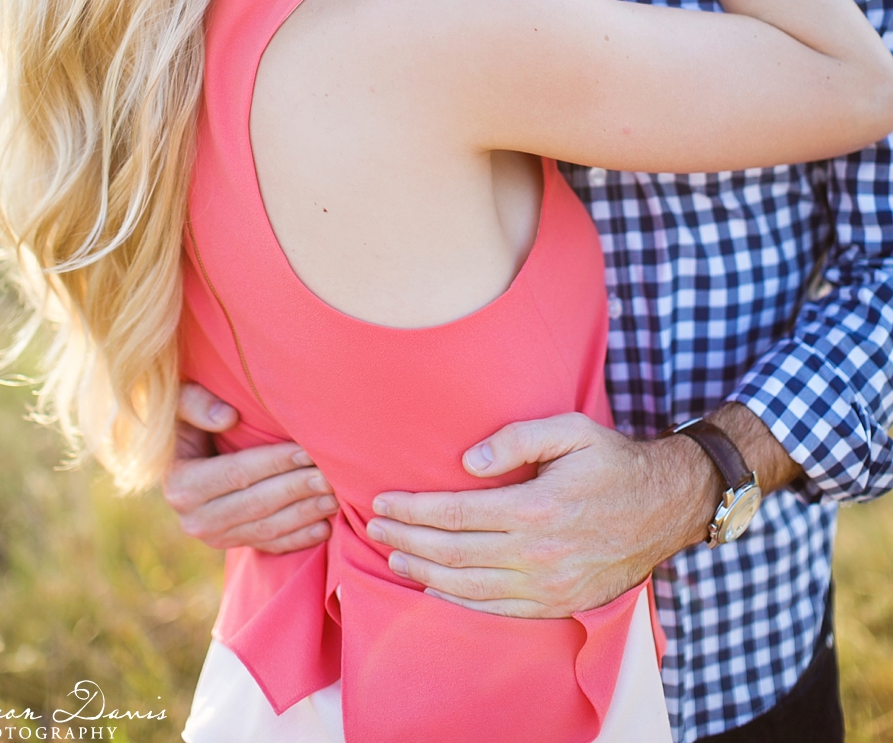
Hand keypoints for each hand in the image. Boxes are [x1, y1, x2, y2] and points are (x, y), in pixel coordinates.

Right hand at [162, 383, 335, 552]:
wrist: (181, 457)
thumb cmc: (187, 420)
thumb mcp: (179, 403)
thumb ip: (196, 403)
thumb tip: (227, 417)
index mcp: (181, 483)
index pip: (237, 473)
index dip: (274, 462)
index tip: (307, 450)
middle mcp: (195, 518)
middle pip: (257, 504)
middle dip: (297, 489)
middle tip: (331, 476)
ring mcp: (215, 537)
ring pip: (267, 528)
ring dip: (304, 514)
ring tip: (335, 498)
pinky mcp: (233, 545)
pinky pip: (269, 545)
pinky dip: (298, 539)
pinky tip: (325, 527)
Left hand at [366, 412, 722, 616]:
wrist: (665, 507)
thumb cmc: (612, 461)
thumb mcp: (570, 430)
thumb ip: (516, 439)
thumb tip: (466, 462)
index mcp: (537, 508)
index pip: (456, 513)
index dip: (413, 509)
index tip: (383, 501)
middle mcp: (538, 553)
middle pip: (453, 553)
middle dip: (407, 539)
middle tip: (374, 526)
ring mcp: (548, 585)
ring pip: (469, 588)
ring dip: (424, 573)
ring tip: (393, 556)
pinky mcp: (558, 603)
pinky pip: (497, 610)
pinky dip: (458, 603)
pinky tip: (434, 589)